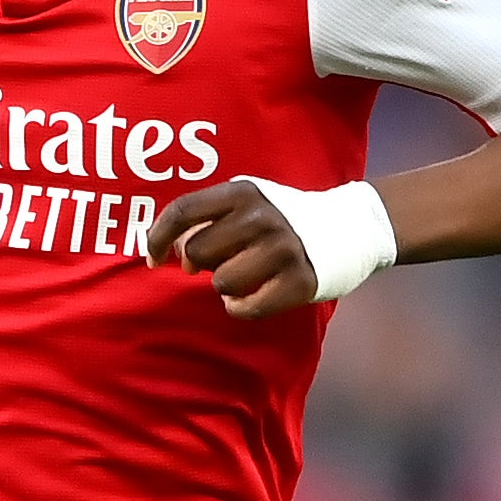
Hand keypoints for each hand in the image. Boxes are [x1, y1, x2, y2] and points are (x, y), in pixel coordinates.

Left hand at [144, 180, 316, 317]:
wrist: (348, 228)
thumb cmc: (281, 218)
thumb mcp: (247, 201)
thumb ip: (209, 218)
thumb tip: (176, 253)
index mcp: (243, 192)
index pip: (183, 211)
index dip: (158, 237)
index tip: (153, 258)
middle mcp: (262, 217)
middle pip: (197, 252)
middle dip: (200, 263)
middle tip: (222, 260)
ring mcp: (283, 250)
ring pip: (220, 282)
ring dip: (225, 286)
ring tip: (246, 274)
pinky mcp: (299, 282)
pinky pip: (245, 307)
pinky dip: (240, 307)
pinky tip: (251, 297)